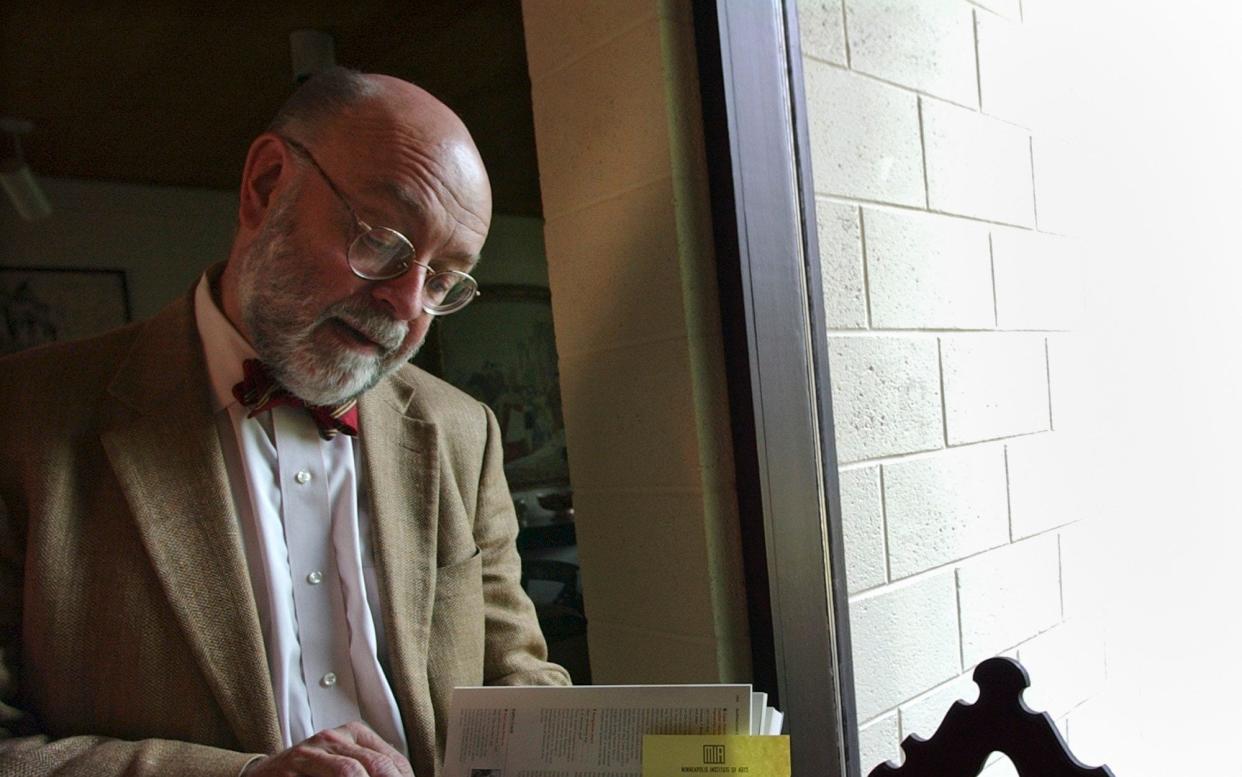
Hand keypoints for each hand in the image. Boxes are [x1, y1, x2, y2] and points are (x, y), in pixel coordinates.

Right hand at [242, 721, 413, 776]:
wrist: (263, 774)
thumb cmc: (310, 773)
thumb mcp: (344, 764)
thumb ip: (371, 768)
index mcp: (355, 734)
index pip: (393, 759)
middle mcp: (335, 737)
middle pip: (376, 765)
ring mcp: (313, 751)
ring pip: (350, 772)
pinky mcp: (293, 766)